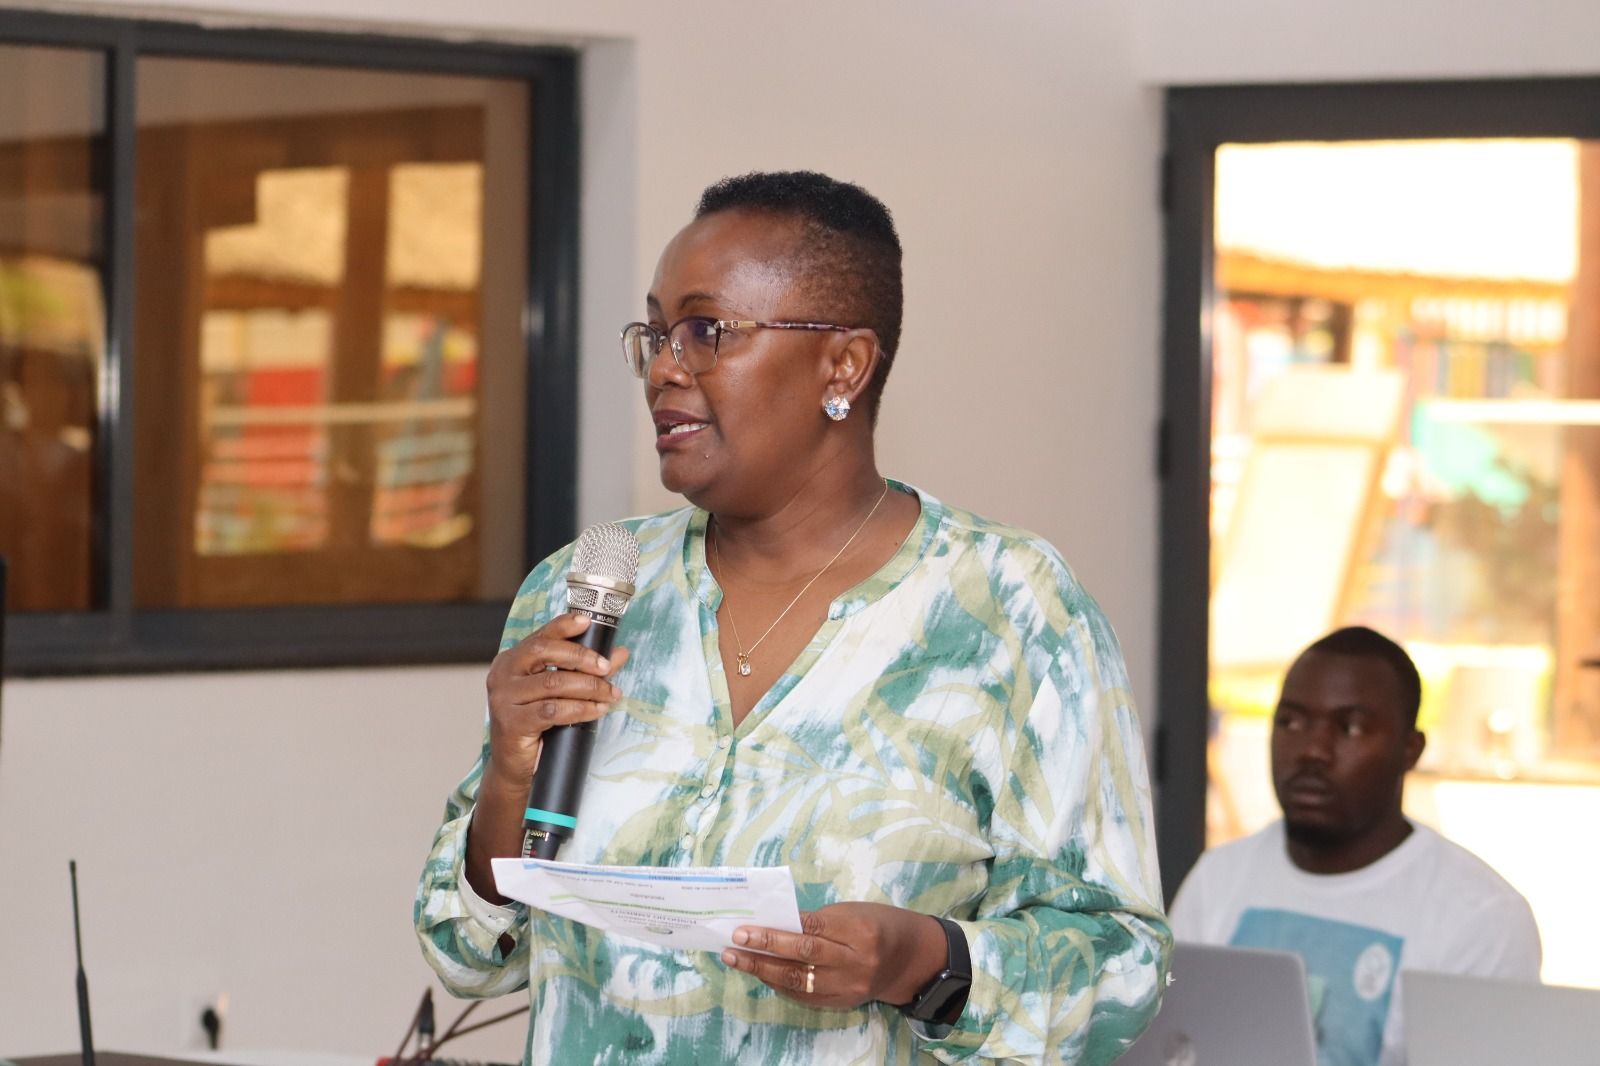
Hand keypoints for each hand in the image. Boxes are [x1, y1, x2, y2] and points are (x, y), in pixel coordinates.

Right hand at [483, 613, 630, 788]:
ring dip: (589, 687)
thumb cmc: (537, 724)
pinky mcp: (512, 723)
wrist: (516, 767)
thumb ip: (587, 670)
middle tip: (607, 667)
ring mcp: (503, 699)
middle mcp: (502, 675)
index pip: (540, 636)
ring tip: (610, 694)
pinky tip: (597, 710)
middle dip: (582, 657)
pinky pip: (552, 710)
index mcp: (511, 661)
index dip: (564, 626)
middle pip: (545, 652)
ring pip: (553, 684)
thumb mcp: (560, 692)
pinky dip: (580, 709)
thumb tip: (619, 652)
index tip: (588, 622)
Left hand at [720, 902, 948, 1010]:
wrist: (910, 959)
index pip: (811, 930)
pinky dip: (780, 984)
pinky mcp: (844, 1003)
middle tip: (734, 942)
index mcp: (860, 931)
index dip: (776, 930)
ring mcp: (850, 987)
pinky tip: (762, 973)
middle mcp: (856, 962)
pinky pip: (806, 996)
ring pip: (799, 980)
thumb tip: (776, 925)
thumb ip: (818, 921)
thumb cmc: (878, 923)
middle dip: (764, 949)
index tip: (746, 927)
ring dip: (763, 970)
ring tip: (738, 960)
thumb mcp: (852, 912)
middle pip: (803, 956)